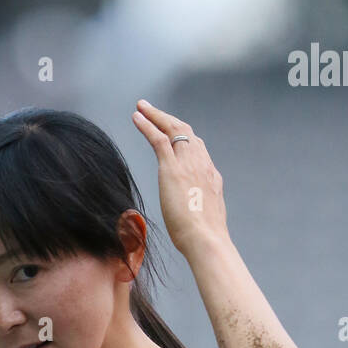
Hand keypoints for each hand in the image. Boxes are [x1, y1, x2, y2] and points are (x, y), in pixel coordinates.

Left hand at [131, 99, 228, 257]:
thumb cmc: (204, 239)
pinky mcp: (172, 169)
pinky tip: (136, 117)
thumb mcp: (205, 218)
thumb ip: (198, 208)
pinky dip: (147, 125)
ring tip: (141, 107)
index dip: (183, 137)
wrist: (206, 240)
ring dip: (156, 116)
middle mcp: (202, 164)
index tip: (172, 130)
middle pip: (186, 132)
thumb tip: (192, 213)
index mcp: (210, 176)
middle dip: (168, 119)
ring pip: (173, 130)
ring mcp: (188, 164)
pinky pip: (159, 139)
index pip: (197, 148)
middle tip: (153, 110)